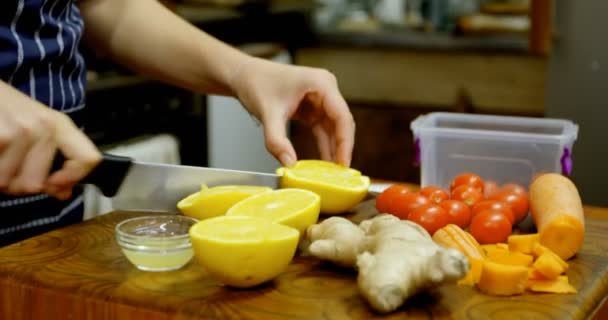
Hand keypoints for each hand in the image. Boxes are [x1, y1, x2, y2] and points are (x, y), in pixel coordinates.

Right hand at [0, 82, 100, 198]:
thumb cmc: (3, 109)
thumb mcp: (35, 126)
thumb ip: (52, 161)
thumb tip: (63, 192)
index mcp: (59, 125)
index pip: (88, 159)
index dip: (71, 179)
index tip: (52, 183)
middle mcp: (43, 127)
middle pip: (35, 185)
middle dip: (16, 183)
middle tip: (7, 164)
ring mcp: (19, 131)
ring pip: (7, 183)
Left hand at [231, 57, 354, 166]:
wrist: (244, 75)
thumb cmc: (256, 83)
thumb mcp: (267, 113)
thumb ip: (277, 140)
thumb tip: (289, 164)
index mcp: (321, 83)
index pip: (341, 116)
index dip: (345, 142)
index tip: (343, 163)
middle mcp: (326, 89)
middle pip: (341, 123)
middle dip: (341, 148)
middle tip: (341, 174)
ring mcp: (320, 98)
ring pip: (334, 128)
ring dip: (333, 149)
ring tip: (333, 173)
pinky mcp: (313, 107)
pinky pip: (323, 129)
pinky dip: (323, 145)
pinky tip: (323, 162)